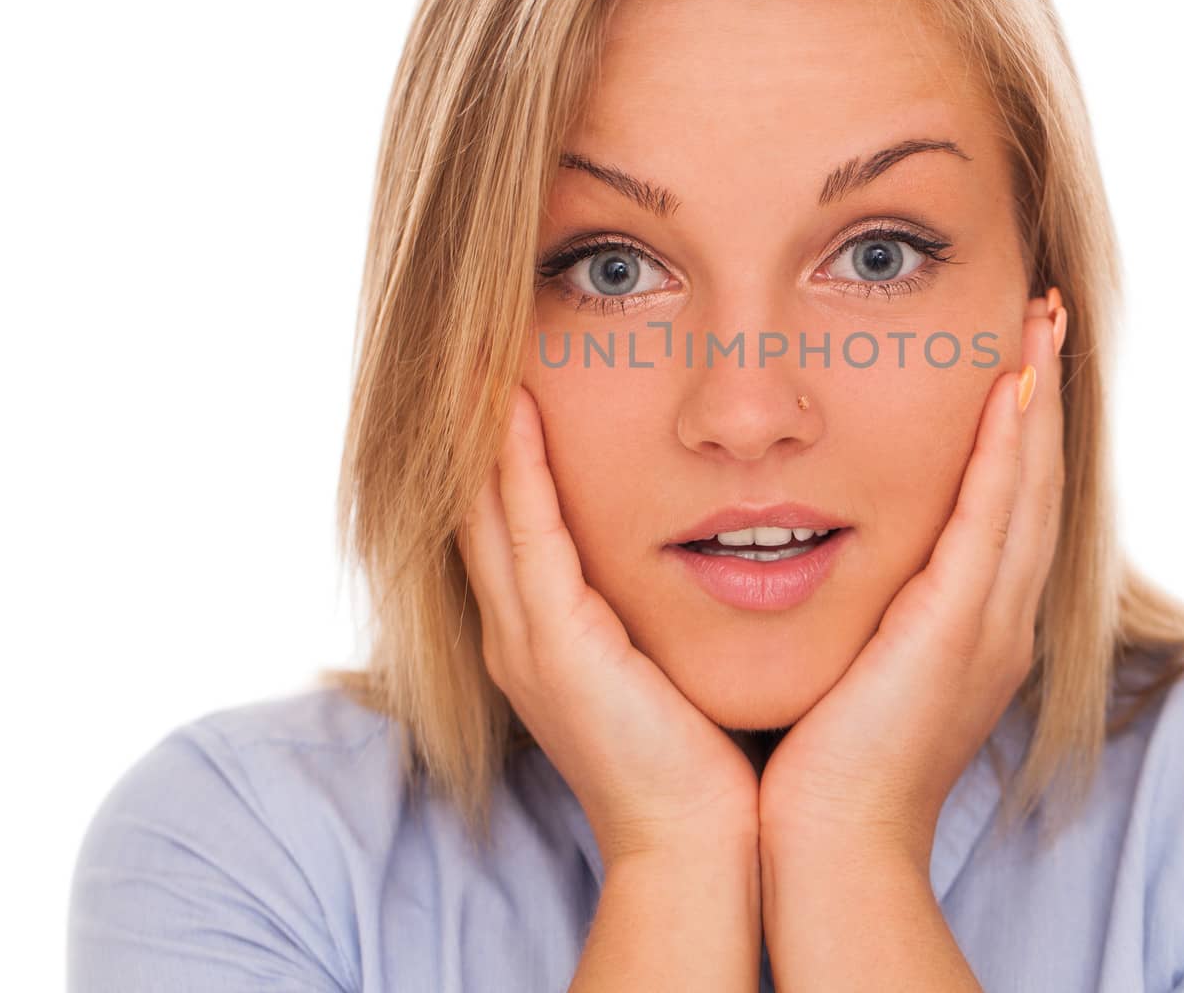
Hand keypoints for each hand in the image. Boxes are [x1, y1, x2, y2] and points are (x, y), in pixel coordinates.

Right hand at [457, 383, 761, 869]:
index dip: (501, 445)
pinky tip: (516, 407)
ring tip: (486, 351)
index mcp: (544, 633)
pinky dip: (516, 468)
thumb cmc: (701, 751)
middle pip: (478, 502)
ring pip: (487, 507)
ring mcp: (525, 637)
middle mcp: (517, 629)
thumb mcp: (665, 658)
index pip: (508, 518)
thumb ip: (659, 601)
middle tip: (478, 341)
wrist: (699, 841)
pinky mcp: (553, 644)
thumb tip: (706, 537)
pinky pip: (527, 535)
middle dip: (477, 423)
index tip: (512, 368)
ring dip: (485, 428)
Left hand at [757, 292, 1067, 868]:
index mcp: (972, 626)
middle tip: (1045, 315)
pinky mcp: (956, 631)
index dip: (1018, 430)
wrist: (826, 846)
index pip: (1007, 505)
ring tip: (1041, 322)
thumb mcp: (853, 663)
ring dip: (1036, 402)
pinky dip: (1007, 452)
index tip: (1014, 355)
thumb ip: (861, 604)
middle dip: (1041, 395)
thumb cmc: (820, 762)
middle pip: (1037, 483)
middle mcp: (996, 618)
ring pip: (1028, 489)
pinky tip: (1009, 389)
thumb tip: (820, 550)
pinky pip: (991, 522)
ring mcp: (986, 625)